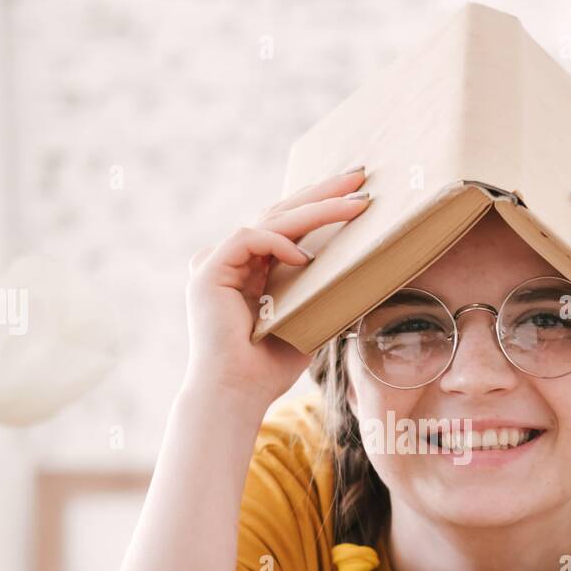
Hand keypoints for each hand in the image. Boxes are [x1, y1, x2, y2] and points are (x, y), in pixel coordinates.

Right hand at [183, 167, 370, 412]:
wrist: (236, 395)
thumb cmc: (268, 369)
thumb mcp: (308, 323)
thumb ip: (323, 296)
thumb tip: (362, 279)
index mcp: (250, 269)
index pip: (286, 226)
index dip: (319, 206)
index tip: (355, 193)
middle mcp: (231, 260)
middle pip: (280, 212)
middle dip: (322, 193)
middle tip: (359, 175)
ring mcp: (216, 262)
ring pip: (269, 219)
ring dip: (315, 209)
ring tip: (355, 204)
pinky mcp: (208, 270)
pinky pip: (248, 238)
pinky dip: (278, 243)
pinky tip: (306, 258)